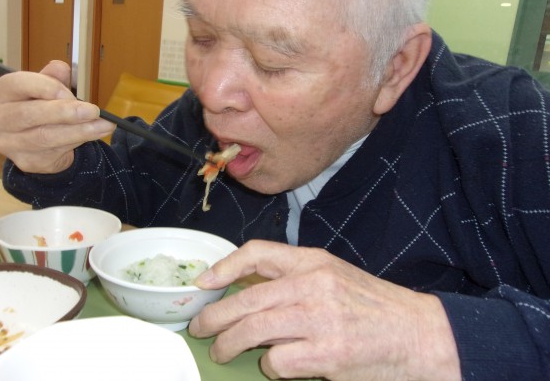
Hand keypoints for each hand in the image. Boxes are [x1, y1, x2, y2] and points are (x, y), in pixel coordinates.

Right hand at [0, 61, 114, 173]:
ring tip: (104, 125)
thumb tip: (62, 69)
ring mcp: (8, 144)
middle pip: (29, 115)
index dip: (47, 88)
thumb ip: (52, 77)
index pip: (18, 85)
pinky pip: (55, 152)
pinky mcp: (26, 161)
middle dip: (65, 113)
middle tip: (93, 111)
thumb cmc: (36, 105)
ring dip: (79, 131)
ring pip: (45, 137)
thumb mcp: (43, 86)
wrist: (31, 140)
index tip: (71, 93)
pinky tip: (93, 134)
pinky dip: (77, 141)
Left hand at [189, 240, 460, 380]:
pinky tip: (273, 367)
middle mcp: (314, 285)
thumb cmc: (375, 308)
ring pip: (253, 330)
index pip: (259, 253)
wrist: (420, 334)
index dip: (225, 266)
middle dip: (214, 316)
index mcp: (315, 262)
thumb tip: (248, 293)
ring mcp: (321, 319)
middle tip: (200, 327)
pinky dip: (269, 367)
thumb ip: (296, 279)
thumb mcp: (335, 277)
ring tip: (221, 351)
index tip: (204, 282)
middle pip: (247, 299)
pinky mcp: (328, 353)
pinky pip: (278, 361)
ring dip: (229, 344)